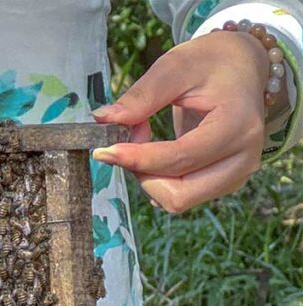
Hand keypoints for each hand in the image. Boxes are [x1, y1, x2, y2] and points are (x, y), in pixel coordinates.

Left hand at [91, 30, 272, 213]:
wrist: (242, 66)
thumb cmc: (212, 62)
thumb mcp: (176, 66)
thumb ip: (141, 96)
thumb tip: (103, 120)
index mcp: (238, 126)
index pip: (179, 159)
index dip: (136, 159)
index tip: (103, 150)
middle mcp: (244, 158)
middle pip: (179, 194)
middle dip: (143, 173)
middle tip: (127, 141)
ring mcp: (236, 174)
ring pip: (177, 200)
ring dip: (148, 178)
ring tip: (144, 141)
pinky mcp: (224, 182)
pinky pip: (181, 196)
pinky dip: (158, 180)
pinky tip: (156, 152)